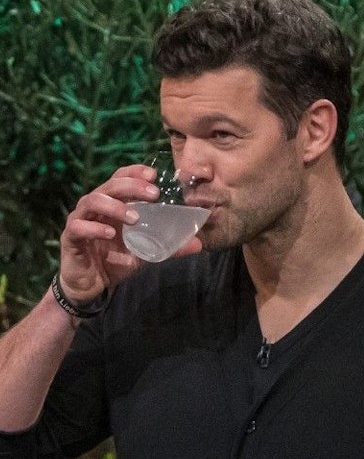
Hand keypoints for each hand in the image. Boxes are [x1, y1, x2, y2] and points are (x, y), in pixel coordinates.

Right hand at [57, 164, 159, 303]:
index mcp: (113, 205)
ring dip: (115, 206)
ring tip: (135, 217)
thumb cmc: (116, 261)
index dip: (134, 173)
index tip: (153, 175)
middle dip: (132, 186)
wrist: (92, 285)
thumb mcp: (146, 252)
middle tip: (154, 194)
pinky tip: (110, 233)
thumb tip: (198, 244)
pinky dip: (95, 228)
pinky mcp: (70, 238)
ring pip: (92, 201)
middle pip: (109, 186)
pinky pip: (79, 227)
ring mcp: (81, 220)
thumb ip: (169, 247)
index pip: (120, 178)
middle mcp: (96, 208)